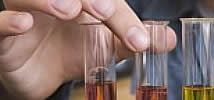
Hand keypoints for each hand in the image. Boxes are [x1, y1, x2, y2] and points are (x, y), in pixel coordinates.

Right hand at [0, 0, 176, 98]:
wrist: (40, 72)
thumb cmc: (70, 51)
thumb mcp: (104, 47)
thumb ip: (131, 40)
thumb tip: (167, 39)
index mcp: (81, 2)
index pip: (104, 0)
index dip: (123, 17)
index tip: (139, 41)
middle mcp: (55, 1)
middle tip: (105, 11)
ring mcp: (26, 12)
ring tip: (69, 10)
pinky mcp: (4, 34)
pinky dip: (8, 20)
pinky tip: (23, 23)